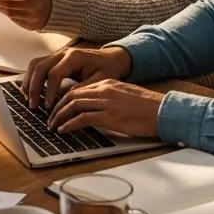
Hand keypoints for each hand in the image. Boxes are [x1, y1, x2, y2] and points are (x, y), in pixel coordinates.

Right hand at [21, 45, 131, 108]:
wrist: (112, 58)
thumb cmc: (108, 69)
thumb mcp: (100, 82)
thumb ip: (82, 89)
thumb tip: (64, 100)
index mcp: (74, 57)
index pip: (54, 74)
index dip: (49, 91)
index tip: (48, 106)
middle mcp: (63, 52)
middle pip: (40, 67)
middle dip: (33, 87)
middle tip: (34, 105)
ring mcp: (58, 54)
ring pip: (35, 64)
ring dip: (29, 81)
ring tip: (28, 99)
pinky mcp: (56, 59)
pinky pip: (38, 65)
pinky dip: (32, 77)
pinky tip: (31, 91)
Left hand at [47, 78, 162, 137]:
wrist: (163, 111)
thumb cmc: (147, 107)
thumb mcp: (124, 96)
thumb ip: (108, 99)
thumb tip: (95, 110)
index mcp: (107, 83)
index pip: (78, 89)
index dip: (64, 99)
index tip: (57, 108)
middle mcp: (103, 90)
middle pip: (71, 96)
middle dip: (57, 107)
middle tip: (50, 118)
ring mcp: (105, 102)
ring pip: (73, 106)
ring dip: (59, 116)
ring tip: (53, 126)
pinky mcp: (108, 116)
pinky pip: (82, 119)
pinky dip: (69, 124)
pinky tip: (64, 130)